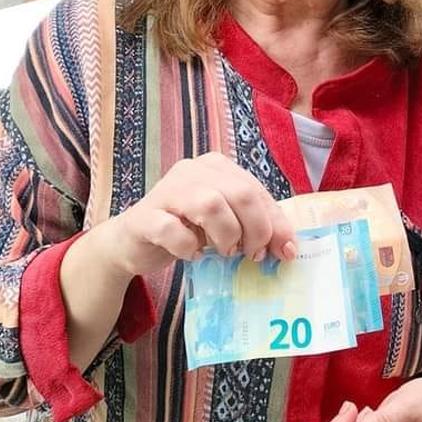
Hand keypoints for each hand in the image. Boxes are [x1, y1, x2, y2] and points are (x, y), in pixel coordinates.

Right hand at [103, 152, 295, 279]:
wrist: (133, 243)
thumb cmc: (186, 230)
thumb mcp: (227, 225)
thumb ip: (256, 227)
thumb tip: (288, 248)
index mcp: (217, 167)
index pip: (257, 191)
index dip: (276, 223)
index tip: (284, 252)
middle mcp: (193, 170)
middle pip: (240, 194)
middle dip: (255, 230)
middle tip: (250, 254)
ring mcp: (166, 190)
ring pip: (210, 204)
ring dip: (226, 235)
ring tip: (223, 252)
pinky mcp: (145, 216)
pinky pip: (172, 229)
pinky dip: (187, 246)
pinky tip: (191, 254)